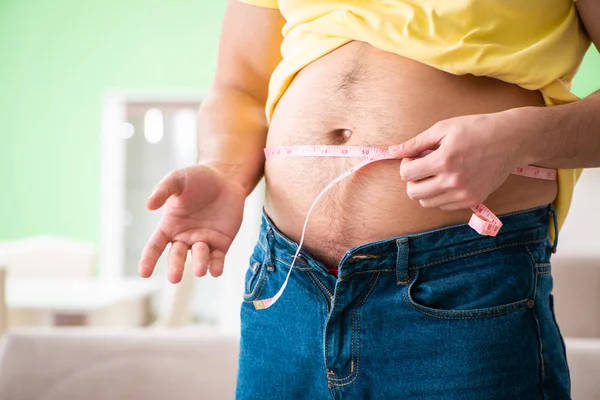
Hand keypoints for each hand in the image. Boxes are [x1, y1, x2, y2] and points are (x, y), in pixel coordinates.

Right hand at [139, 165, 245, 282]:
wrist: (225, 178)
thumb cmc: (198, 178)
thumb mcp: (178, 179)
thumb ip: (163, 190)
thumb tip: (149, 205)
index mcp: (169, 226)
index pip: (155, 246)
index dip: (148, 259)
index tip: (144, 273)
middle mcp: (184, 238)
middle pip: (176, 256)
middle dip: (175, 267)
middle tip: (174, 278)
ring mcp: (203, 242)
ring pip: (199, 258)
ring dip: (198, 264)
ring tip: (199, 270)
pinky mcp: (221, 243)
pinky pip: (217, 258)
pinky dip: (216, 266)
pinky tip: (216, 271)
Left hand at [388, 111, 528, 210]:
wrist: (511, 139)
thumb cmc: (476, 129)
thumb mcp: (443, 128)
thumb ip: (415, 143)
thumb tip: (392, 151)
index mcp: (444, 161)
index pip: (406, 174)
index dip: (406, 164)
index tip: (415, 157)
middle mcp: (453, 181)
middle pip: (413, 193)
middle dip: (412, 180)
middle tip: (422, 167)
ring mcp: (464, 194)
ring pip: (427, 203)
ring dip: (425, 189)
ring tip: (435, 173)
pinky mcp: (473, 200)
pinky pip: (444, 206)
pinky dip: (440, 195)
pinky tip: (448, 180)